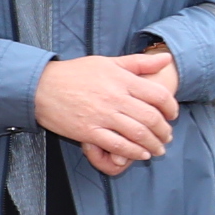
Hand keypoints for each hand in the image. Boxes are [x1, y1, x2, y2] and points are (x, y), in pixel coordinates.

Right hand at [35, 50, 181, 172]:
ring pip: (138, 134)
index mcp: (122, 79)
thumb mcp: (108, 61)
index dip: (171, 108)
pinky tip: (140, 154)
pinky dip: (133, 153)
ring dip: (153, 145)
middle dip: (164, 131)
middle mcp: (115, 98)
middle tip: (167, 136)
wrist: (42, 87)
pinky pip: (117, 146)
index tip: (172, 115)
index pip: (158, 95)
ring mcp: (102, 116)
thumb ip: (138, 62)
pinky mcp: (89, 132)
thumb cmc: (75, 73)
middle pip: (151, 118)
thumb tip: (166, 59)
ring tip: (158, 149)